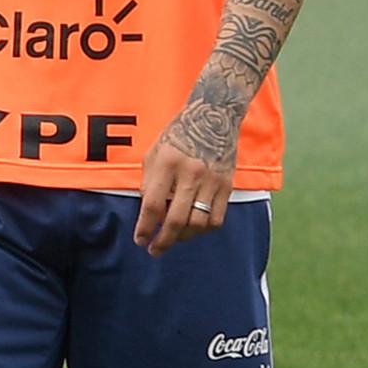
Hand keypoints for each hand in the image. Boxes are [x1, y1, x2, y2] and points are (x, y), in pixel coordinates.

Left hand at [134, 101, 238, 254]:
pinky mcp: (227, 185)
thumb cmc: (178, 135)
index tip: (140, 240)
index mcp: (167, 163)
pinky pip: (217, 219)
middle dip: (163, 241)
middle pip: (176, 219)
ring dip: (183, 237)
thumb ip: (149, 183)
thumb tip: (149, 214)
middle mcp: (190, 173)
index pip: (152, 204)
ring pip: (198, 223)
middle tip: (155, 250)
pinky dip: (203, 229)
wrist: (214, 117)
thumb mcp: (154, 153)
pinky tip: (194, 228)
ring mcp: (211, 180)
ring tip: (174, 238)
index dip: (144, 227)